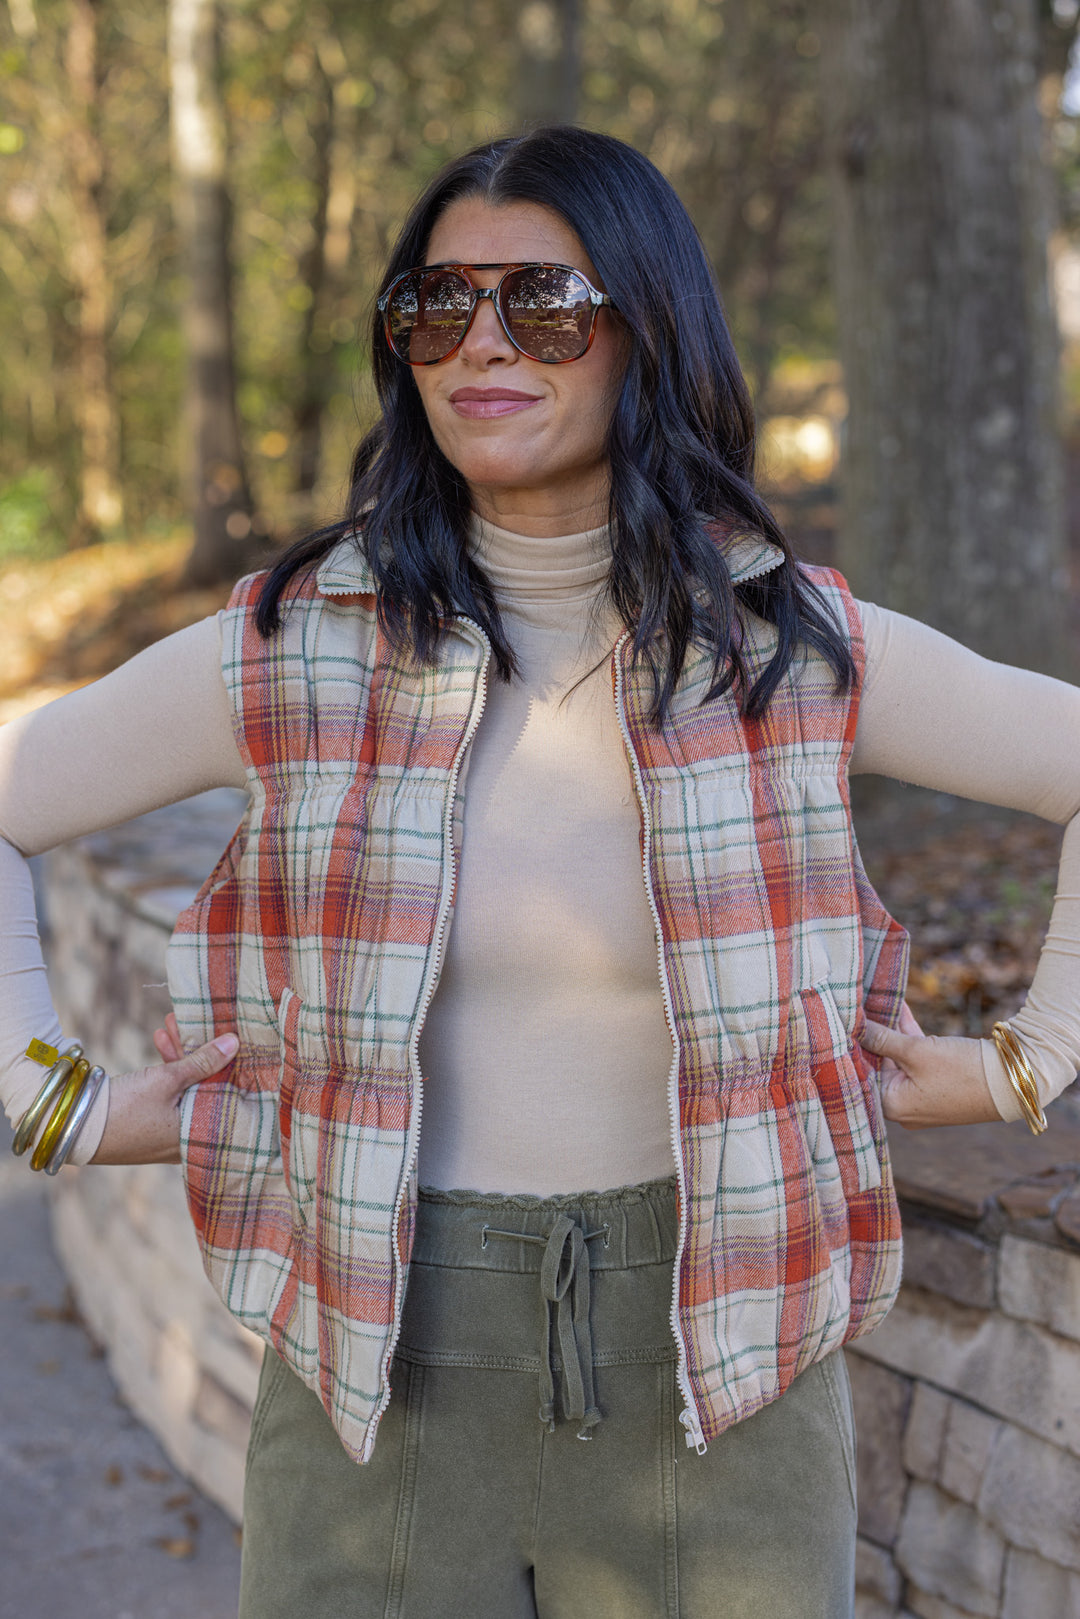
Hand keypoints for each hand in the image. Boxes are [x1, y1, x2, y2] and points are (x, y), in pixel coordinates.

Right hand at [90, 1012, 238, 1164]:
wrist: (74, 1127)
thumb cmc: (125, 1110)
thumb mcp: (167, 1080)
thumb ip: (204, 1061)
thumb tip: (234, 1043)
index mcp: (202, 1132)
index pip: (226, 1090)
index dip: (225, 1059)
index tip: (223, 1032)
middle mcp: (191, 1137)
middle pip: (205, 1087)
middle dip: (198, 1051)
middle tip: (193, 1022)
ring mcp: (172, 1132)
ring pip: (186, 1087)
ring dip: (179, 1056)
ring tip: (171, 1023)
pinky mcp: (154, 1125)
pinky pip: (170, 1095)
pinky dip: (167, 1071)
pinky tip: (160, 1040)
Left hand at [859, 1001, 1000, 1129]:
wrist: (1011, 1082)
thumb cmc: (961, 1071)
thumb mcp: (916, 1051)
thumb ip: (882, 1038)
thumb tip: (854, 1026)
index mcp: (891, 1105)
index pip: (860, 1072)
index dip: (850, 1045)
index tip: (841, 1020)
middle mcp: (902, 1107)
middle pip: (878, 1065)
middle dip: (871, 1035)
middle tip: (856, 1007)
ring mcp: (920, 1097)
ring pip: (897, 1059)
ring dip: (891, 1032)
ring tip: (876, 1002)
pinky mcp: (936, 1085)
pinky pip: (916, 1059)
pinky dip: (909, 1037)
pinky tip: (901, 1008)